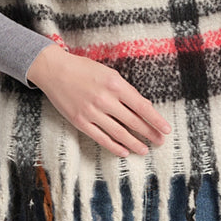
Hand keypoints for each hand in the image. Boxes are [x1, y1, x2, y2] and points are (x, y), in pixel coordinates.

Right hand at [26, 44, 171, 157]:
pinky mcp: (80, 122)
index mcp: (115, 84)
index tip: (166, 129)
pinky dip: (115, 146)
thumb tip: (143, 106)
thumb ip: (125, 90)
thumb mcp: (108, 74)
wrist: (55, 71)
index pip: (141, 106)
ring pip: (119, 133)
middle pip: (133, 122)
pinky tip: (124, 151)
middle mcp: (105, 99)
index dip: (155, 120)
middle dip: (149, 133)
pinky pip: (101, 138)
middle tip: (159, 141)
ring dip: (134, 143)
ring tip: (144, 150)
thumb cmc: (84, 69)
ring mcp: (92, 112)